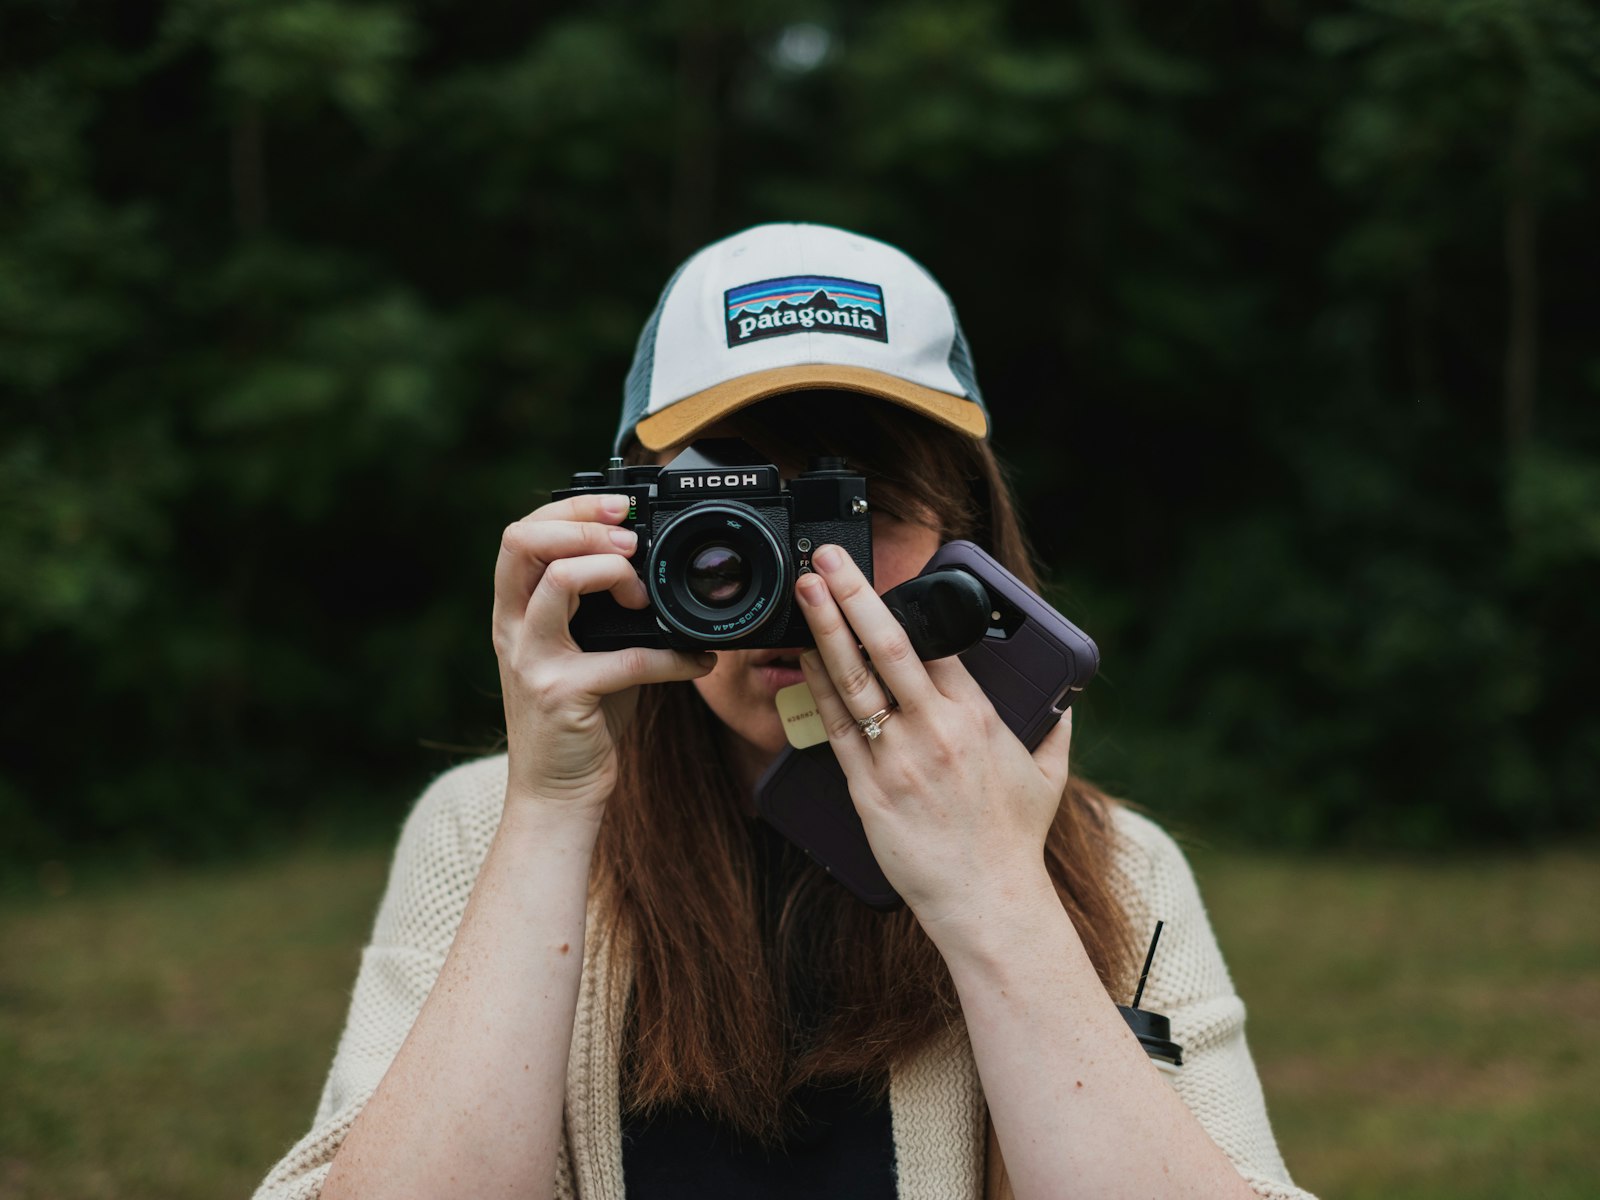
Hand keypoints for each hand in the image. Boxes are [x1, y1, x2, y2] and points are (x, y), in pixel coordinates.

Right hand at [492, 494, 714, 821]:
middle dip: (584, 526)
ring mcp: (531, 660)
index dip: (570, 509)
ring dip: (614, 572)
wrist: (557, 793)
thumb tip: (651, 569)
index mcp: (514, 611)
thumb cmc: (579, 719)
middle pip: (524, 541)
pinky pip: (624, 658)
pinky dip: (673, 656)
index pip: (522, 534)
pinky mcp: (561, 696)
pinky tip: (698, 661)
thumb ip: (598, 609)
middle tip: (632, 543)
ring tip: (646, 594)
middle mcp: (511, 629)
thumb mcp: (579, 651)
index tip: (620, 508)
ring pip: (560, 580)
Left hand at [793, 545, 1070, 938]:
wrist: (987, 902)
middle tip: (828, 557)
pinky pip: (836, 727)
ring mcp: (897, 759)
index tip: (882, 572)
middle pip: (888, 647)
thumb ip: (1054, 727)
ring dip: (825, 629)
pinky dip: (817, 689)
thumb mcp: (1049, 776)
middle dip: (855, 595)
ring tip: (806, 590)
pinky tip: (803, 658)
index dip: (905, 602)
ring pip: (853, 680)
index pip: (937, 643)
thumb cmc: (1014, 842)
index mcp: (977, 718)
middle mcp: (935, 730)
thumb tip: (1064, 698)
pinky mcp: (867, 790)